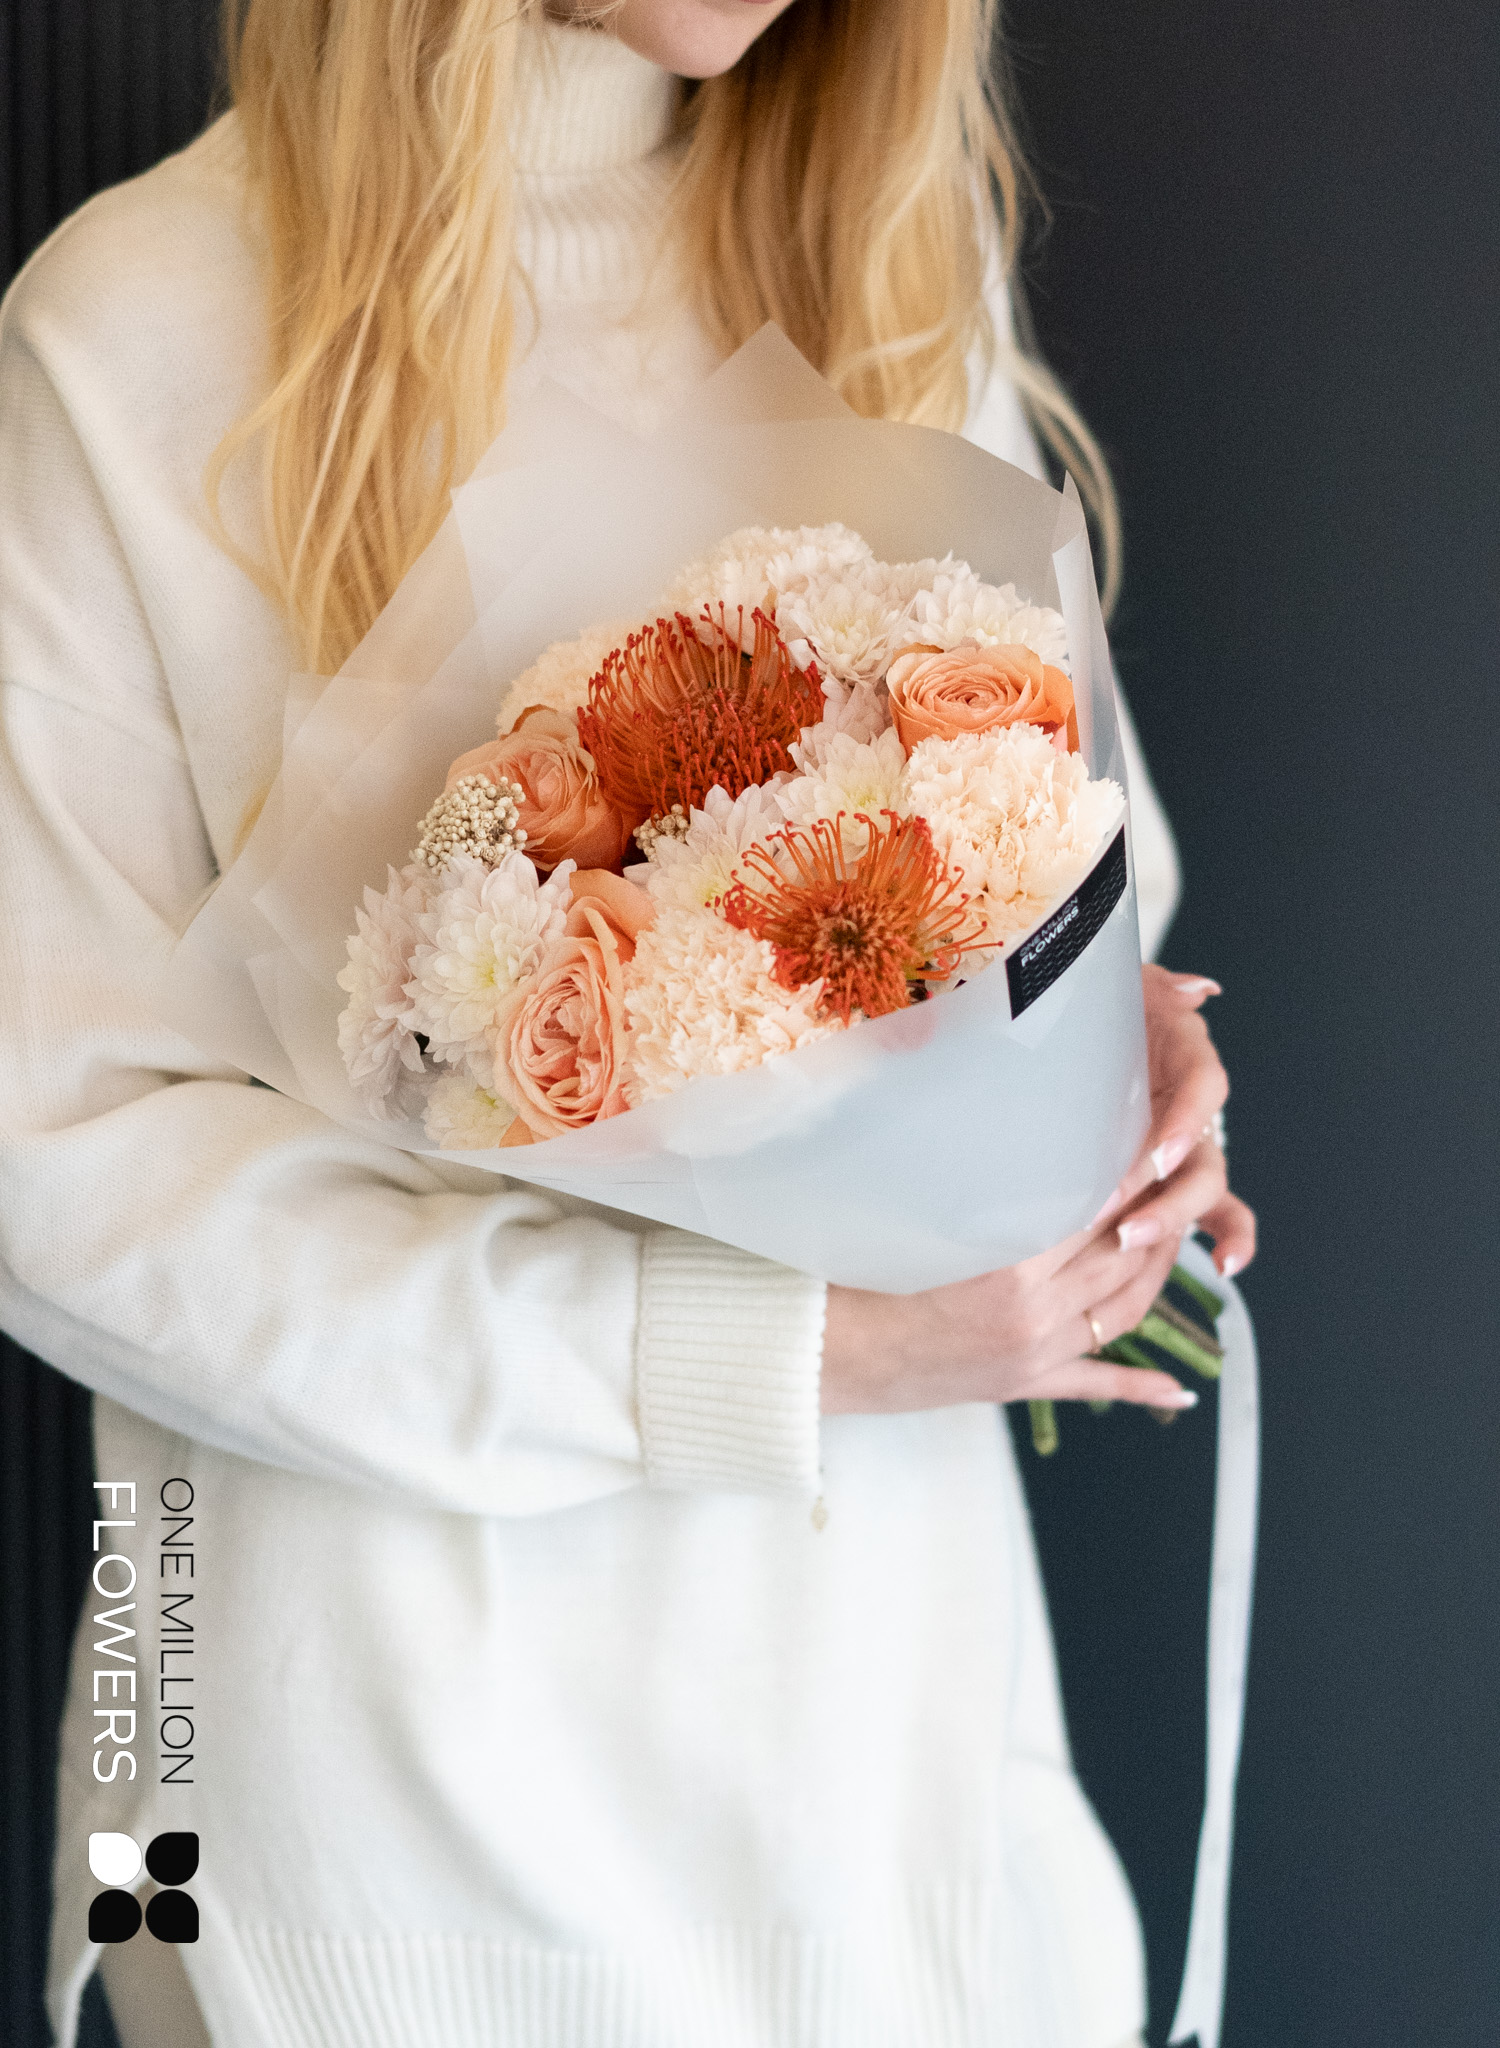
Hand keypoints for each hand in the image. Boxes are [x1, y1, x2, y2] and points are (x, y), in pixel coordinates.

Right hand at [820, 966, 1256, 1416]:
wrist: (829, 1348)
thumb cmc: (859, 1272)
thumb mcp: (920, 1211)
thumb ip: (981, 1178)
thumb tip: (1018, 1128)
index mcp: (1008, 1261)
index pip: (1096, 1206)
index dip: (1132, 1173)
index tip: (1153, 1142)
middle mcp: (1034, 1309)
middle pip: (1124, 1253)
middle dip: (1157, 1212)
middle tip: (1177, 1175)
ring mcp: (1037, 1350)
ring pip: (1127, 1308)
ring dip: (1160, 1272)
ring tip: (1177, 1236)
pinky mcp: (1028, 1382)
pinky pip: (1096, 1382)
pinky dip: (1140, 1387)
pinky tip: (1179, 1388)